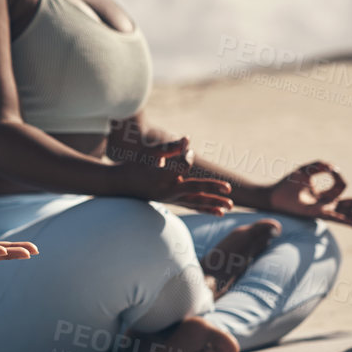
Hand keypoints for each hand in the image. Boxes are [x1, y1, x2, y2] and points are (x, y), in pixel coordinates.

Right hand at [106, 134, 232, 213]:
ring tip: (230, 206)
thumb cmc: (135, 163)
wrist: (121, 184)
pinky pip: (192, 206)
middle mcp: (166, 190)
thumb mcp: (150, 151)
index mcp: (160, 176)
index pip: (183, 165)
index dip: (187, 156)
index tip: (186, 150)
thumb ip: (170, 146)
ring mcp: (170, 198)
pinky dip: (206, 208)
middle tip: (228, 188)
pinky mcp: (173, 201)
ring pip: (195, 202)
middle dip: (212, 188)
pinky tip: (219, 212)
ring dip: (213, 203)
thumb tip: (188, 139)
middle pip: (193, 189)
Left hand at [264, 161, 351, 225]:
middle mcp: (328, 204)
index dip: (337, 175)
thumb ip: (320, 165)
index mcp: (327, 195)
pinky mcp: (316, 214)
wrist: (273, 195)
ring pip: (348, 213)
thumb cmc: (288, 184)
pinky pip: (333, 217)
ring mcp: (324, 210)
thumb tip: (334, 167)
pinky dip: (344, 220)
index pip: (342, 185)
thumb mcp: (306, 170)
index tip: (329, 169)